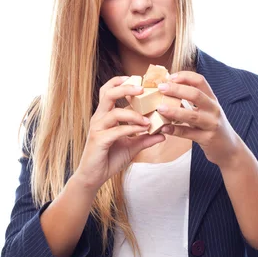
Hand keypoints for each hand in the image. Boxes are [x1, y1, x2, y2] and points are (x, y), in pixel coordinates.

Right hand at [75, 76, 165, 190]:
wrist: (94, 177)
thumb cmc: (109, 158)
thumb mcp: (132, 147)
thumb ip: (145, 138)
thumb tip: (163, 133)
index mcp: (105, 115)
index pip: (109, 91)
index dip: (120, 82)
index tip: (137, 79)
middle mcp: (99, 118)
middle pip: (108, 94)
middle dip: (126, 88)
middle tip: (142, 89)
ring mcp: (98, 128)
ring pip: (115, 112)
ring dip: (134, 114)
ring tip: (148, 120)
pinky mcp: (99, 140)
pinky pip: (117, 130)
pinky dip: (131, 129)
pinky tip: (143, 130)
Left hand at [156, 71, 239, 166]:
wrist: (229, 148)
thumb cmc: (212, 126)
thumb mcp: (207, 110)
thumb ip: (193, 101)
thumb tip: (170, 90)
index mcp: (212, 99)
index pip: (200, 81)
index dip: (185, 76)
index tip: (170, 77)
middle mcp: (214, 109)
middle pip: (196, 95)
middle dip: (177, 89)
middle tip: (161, 88)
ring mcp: (211, 124)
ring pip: (192, 115)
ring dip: (174, 111)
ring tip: (160, 108)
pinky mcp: (207, 139)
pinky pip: (189, 133)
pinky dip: (175, 130)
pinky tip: (164, 128)